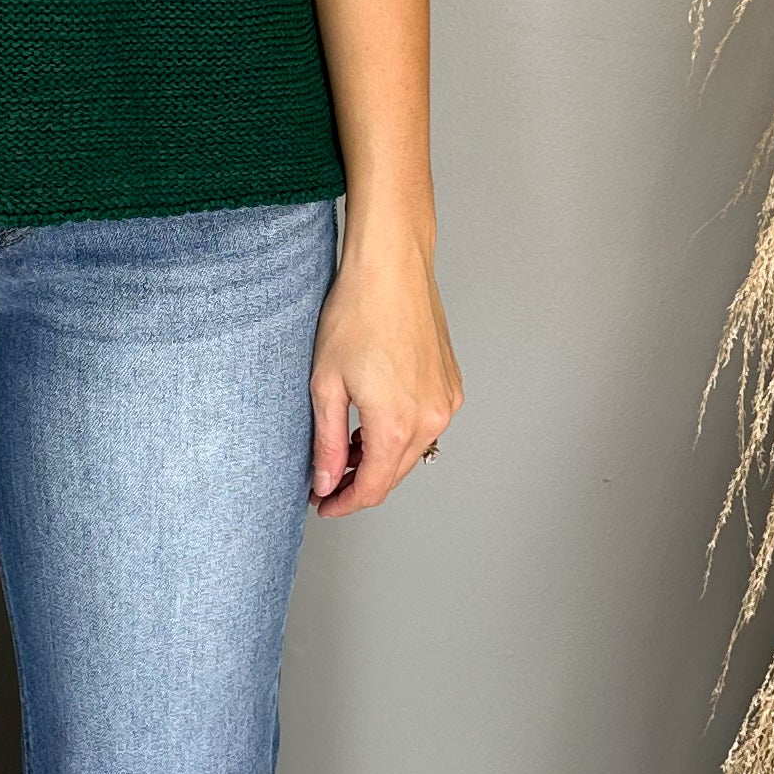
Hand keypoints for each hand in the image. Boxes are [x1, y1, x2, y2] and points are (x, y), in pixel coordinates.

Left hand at [308, 220, 462, 514]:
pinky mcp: (451, 385)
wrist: (392, 269)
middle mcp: (431, 418)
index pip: (371, 488)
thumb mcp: (326, 385)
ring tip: (343, 451)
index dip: (343, 503)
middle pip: (393, 475)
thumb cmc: (356, 314)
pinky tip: (372, 423)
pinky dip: (399, 435)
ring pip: (411, 452)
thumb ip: (326, 442)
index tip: (322, 505)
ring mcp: (446, 402)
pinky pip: (425, 426)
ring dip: (379, 460)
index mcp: (397, 424)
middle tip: (326, 484)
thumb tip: (325, 481)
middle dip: (359, 485)